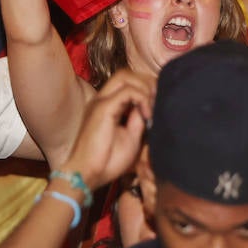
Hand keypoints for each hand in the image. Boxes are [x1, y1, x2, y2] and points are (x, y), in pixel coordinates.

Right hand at [61, 69, 152, 189]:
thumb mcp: (131, 137)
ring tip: (153, 108)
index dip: (145, 88)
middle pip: (126, 74)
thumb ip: (137, 119)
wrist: (88, 174)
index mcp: (106, 105)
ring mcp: (101, 102)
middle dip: (147, 82)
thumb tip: (148, 107)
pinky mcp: (103, 108)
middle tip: (159, 100)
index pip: (126, 82)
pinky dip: (143, 99)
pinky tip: (148, 115)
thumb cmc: (107, 161)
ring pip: (126, 76)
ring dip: (145, 88)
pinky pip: (128, 91)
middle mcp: (101, 99)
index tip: (158, 105)